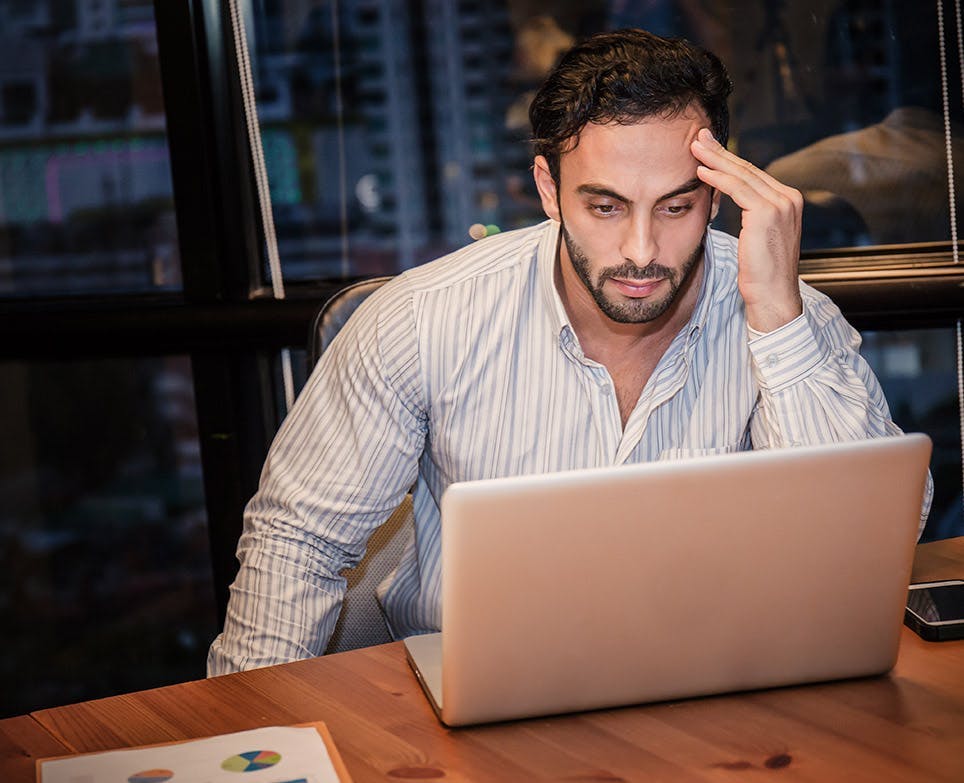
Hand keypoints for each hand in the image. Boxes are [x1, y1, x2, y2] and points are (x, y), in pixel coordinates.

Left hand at [691, 128, 803, 332]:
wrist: (773, 297)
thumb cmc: (760, 274)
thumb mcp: (757, 238)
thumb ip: (751, 214)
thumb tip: (728, 197)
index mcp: (788, 201)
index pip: (753, 175)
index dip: (729, 160)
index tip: (709, 149)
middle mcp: (789, 198)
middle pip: (747, 169)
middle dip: (720, 152)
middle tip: (698, 136)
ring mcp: (781, 204)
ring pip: (741, 175)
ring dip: (714, 160)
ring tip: (694, 148)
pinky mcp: (768, 213)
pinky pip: (737, 189)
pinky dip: (717, 178)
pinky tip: (701, 172)